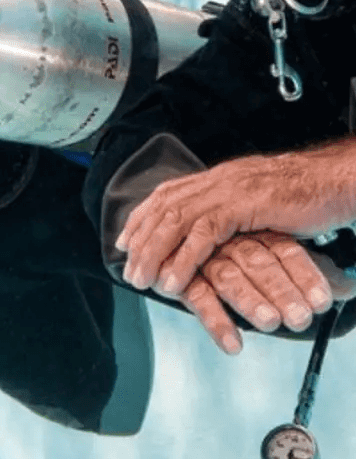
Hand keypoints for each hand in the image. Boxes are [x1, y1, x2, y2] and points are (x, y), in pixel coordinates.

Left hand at [115, 146, 355, 299]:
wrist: (335, 182)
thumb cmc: (304, 196)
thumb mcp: (256, 201)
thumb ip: (231, 210)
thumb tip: (213, 230)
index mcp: (217, 177)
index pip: (165, 195)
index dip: (141, 217)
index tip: (124, 241)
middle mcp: (216, 179)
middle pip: (163, 208)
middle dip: (140, 240)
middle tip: (127, 269)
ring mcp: (228, 190)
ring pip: (176, 220)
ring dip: (154, 253)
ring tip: (143, 280)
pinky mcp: (243, 205)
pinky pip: (203, 234)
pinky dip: (183, 258)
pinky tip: (173, 280)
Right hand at [175, 231, 334, 353]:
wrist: (173, 243)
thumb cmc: (234, 257)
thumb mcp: (273, 256)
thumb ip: (308, 271)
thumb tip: (349, 285)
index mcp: (256, 231)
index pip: (285, 249)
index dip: (304, 275)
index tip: (322, 301)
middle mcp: (230, 242)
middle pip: (257, 261)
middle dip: (280, 291)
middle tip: (300, 317)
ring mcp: (203, 259)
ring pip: (228, 277)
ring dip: (250, 301)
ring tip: (271, 324)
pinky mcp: (179, 279)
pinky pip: (196, 297)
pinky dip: (215, 320)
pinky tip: (234, 344)